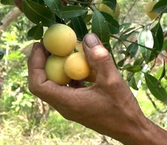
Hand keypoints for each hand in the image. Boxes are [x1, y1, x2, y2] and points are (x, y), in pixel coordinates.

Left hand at [28, 33, 152, 142]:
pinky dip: (72, 72)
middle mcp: (65, 106)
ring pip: (56, 83)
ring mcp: (72, 105)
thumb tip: (88, 37)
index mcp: (67, 102)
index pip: (38, 84)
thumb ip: (99, 58)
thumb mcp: (112, 80)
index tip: (40, 45)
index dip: (35, 63)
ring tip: (67, 49)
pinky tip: (84, 62)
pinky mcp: (80, 104)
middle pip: (44, 82)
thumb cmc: (121, 108)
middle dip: (44, 60)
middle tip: (51, 42)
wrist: (131, 129)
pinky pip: (69, 86)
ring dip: (59, 66)